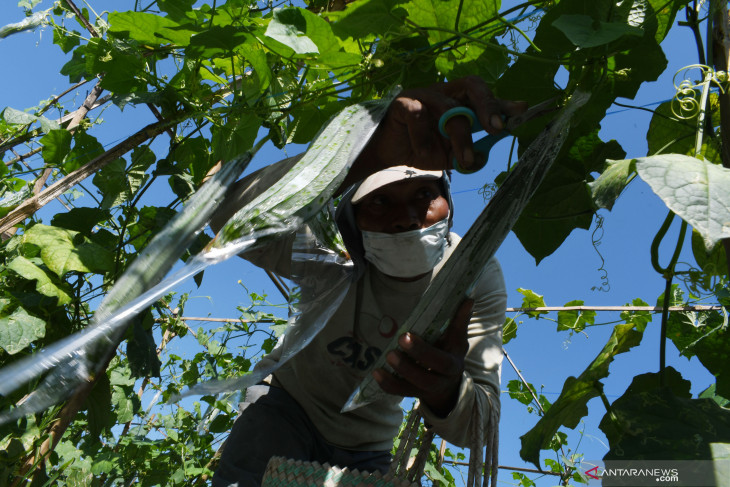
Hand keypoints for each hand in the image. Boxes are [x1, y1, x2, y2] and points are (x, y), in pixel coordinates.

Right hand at [354, 76, 526, 177]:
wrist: (386, 155)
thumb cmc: (420, 149)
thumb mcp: (449, 156)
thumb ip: (469, 154)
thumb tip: (485, 156)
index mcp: (458, 101)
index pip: (484, 96)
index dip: (503, 102)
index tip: (521, 111)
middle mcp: (444, 92)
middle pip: (472, 85)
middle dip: (487, 106)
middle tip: (497, 128)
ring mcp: (423, 94)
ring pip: (449, 108)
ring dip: (460, 137)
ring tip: (463, 161)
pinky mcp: (403, 102)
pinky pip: (419, 117)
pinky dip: (423, 139)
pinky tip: (420, 152)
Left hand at [372, 299, 473, 416]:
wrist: (449, 384)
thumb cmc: (450, 353)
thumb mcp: (458, 339)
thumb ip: (460, 321)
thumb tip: (469, 299)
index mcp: (454, 363)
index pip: (441, 360)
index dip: (424, 350)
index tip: (407, 334)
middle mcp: (443, 379)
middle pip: (428, 376)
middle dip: (411, 360)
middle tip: (398, 340)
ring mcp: (428, 389)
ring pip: (413, 386)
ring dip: (398, 372)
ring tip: (387, 356)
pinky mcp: (415, 394)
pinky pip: (400, 392)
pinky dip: (387, 384)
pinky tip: (376, 371)